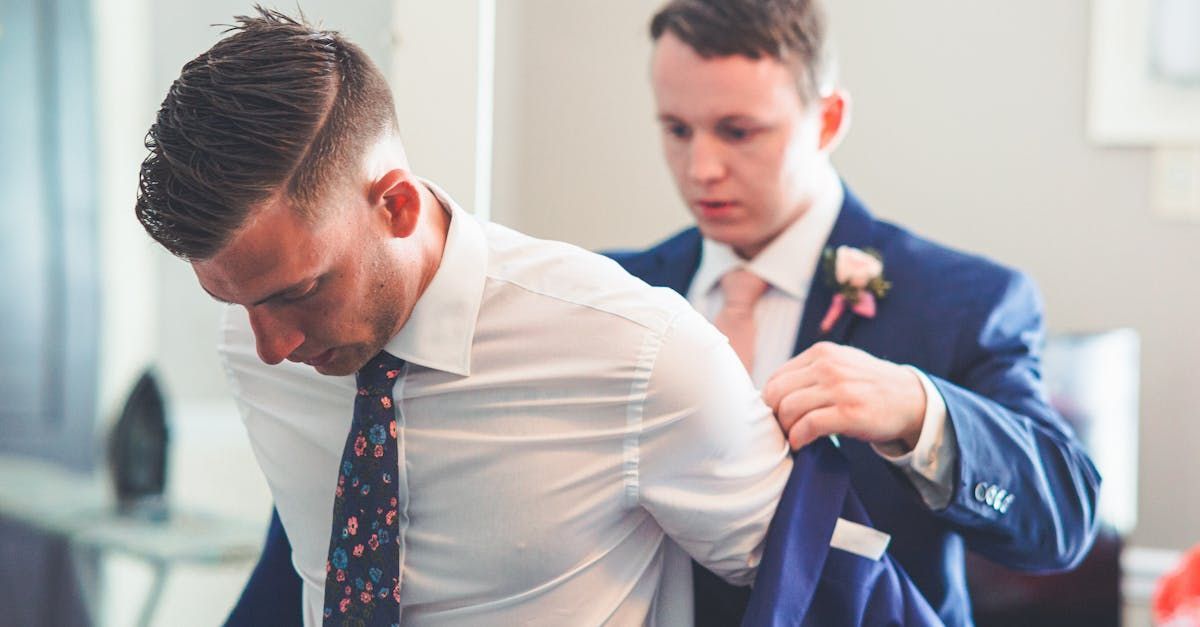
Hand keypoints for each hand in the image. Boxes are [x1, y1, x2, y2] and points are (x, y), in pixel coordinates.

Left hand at [763, 342, 926, 450]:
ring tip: (794, 437)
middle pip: (777, 393)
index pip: (776, 377)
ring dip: (786, 429)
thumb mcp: (841, 364)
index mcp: (822, 353)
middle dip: (774, 416)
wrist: (911, 399)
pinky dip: (798, 439)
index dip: (770, 401)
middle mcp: (828, 366)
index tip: (777, 416)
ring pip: (789, 409)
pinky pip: (808, 426)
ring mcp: (839, 389)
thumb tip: (773, 393)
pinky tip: (802, 444)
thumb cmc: (870, 386)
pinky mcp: (849, 412)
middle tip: (783, 430)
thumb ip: (811, 371)